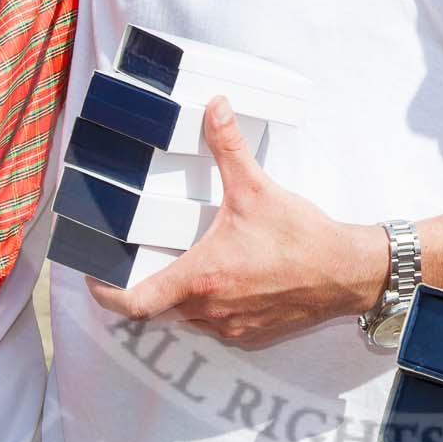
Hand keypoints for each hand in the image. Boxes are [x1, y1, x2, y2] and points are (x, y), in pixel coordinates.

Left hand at [85, 98, 387, 347]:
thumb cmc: (301, 239)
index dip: (106, 292)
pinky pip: (214, 323)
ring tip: (187, 260)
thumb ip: (229, 148)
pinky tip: (224, 277)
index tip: (96, 276)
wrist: (345, 272)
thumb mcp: (258, 189)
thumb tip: (215, 109)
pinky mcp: (250, 332)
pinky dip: (209, 303)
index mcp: (202, 276)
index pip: (135, 301)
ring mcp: (230, 324)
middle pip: (158, 307)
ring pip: (185, 316)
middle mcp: (210, 308)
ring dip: (180, 294)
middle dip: (148, 283)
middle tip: (143, 257)